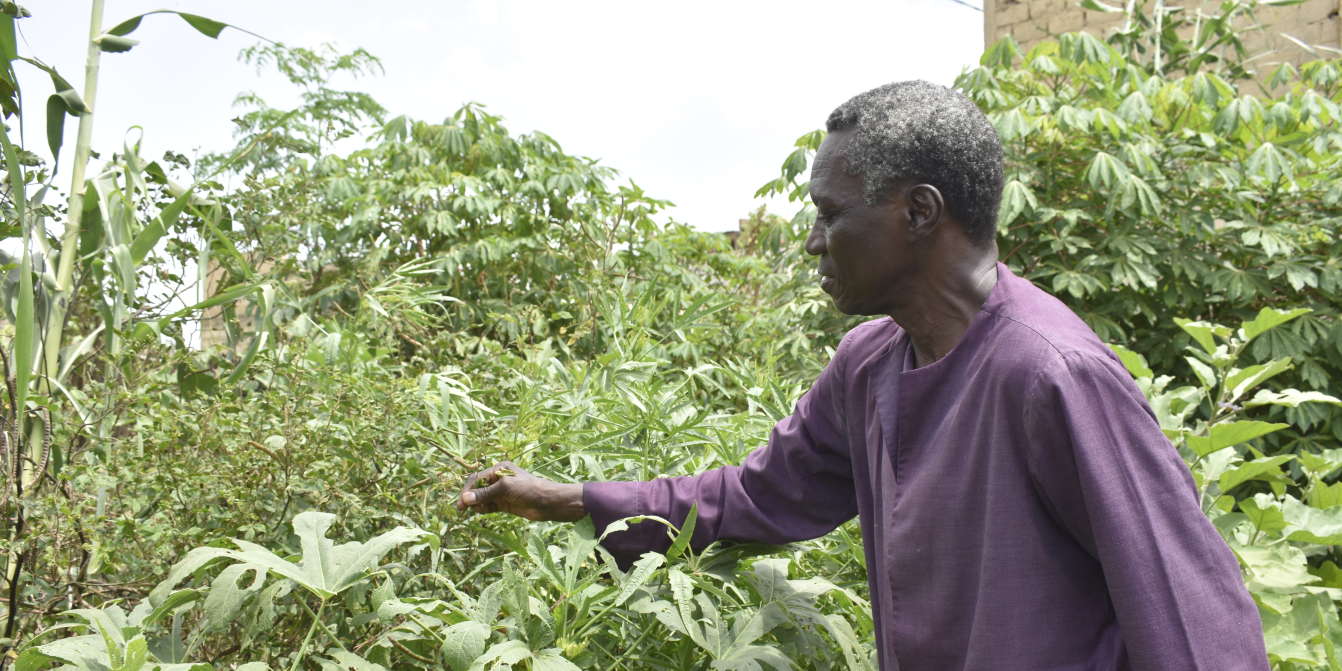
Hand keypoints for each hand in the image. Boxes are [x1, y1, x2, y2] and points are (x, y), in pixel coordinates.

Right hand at [456, 461, 585, 521]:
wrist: (548, 503)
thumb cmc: (528, 490)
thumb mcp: (505, 489)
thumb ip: (485, 494)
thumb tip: (465, 498)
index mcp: (499, 469)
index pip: (477, 478)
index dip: (467, 490)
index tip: (461, 502)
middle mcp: (499, 479)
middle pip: (478, 488)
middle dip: (470, 498)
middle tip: (462, 509)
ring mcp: (502, 492)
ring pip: (482, 498)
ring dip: (477, 504)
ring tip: (478, 510)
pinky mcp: (505, 504)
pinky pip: (489, 506)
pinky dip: (484, 509)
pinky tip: (482, 512)